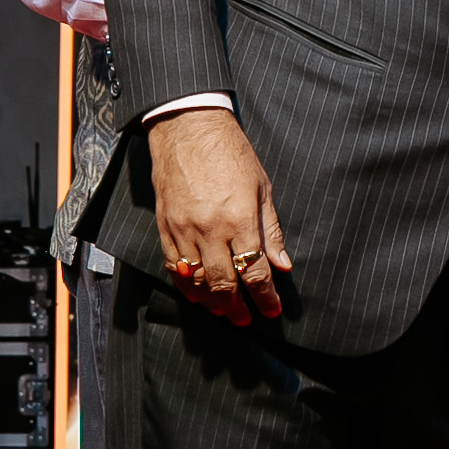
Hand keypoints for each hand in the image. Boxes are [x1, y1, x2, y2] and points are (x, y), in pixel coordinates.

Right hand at [148, 106, 288, 323]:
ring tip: (224, 312)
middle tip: (246, 320)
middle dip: (237, 307)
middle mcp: (210, 229)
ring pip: (196, 280)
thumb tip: (283, 265)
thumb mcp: (262, 188)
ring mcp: (184, 229)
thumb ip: (271, 230)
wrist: (189, 128)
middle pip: (224, 283)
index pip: (254, 271)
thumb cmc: (231, 154)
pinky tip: (196, 295)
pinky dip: (185, 285)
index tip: (272, 311)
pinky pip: (173, 265)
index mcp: (240, 219)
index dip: (265, 297)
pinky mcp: (165, 225)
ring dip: (211, 302)